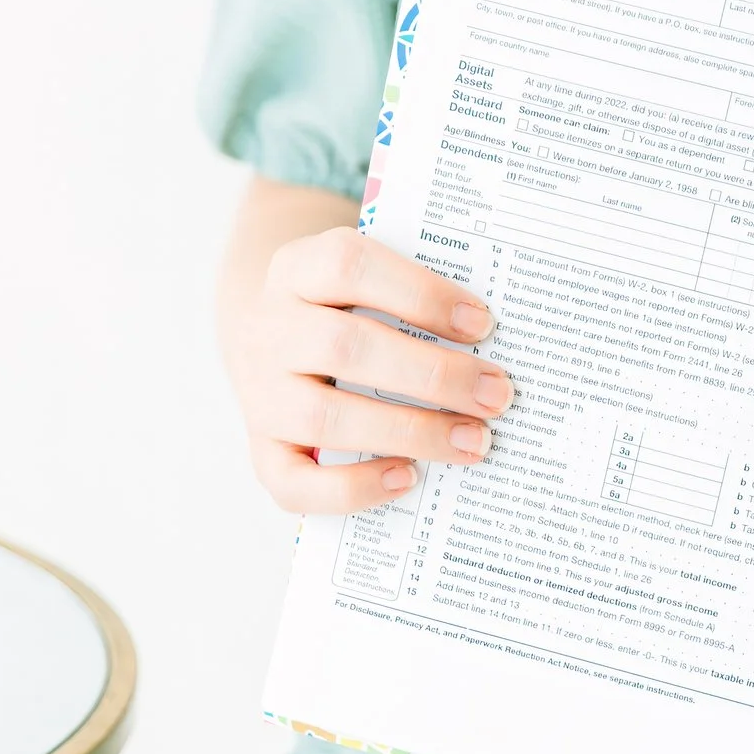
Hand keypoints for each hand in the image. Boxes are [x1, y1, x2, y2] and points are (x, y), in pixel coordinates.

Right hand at [226, 226, 511, 513]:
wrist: (264, 339)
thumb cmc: (338, 309)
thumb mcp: (362, 282)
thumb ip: (411, 298)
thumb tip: (491, 341)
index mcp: (296, 269)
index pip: (349, 265)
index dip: (418, 294)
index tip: (482, 324)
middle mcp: (268, 330)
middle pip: (343, 347)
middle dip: (431, 374)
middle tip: (495, 394)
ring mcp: (258, 395)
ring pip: (323, 419)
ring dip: (410, 432)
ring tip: (473, 441)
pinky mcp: (261, 451)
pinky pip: (295, 483)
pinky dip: (355, 488)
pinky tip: (408, 478)